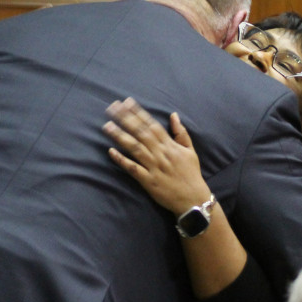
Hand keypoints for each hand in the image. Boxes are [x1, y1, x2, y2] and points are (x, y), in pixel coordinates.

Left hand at [103, 98, 211, 215]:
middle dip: (126, 119)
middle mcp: (160, 153)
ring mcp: (154, 167)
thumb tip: (173, 115)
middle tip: (113, 107)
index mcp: (170, 145)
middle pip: (141, 132)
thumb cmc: (191, 174)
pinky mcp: (148, 181)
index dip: (138, 113)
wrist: (194, 199)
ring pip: (135, 148)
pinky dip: (122, 160)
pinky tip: (111, 151)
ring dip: (120, 136)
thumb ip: (181, 133)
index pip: (151, 124)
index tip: (127, 102)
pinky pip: (133, 168)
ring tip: (107, 125)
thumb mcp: (190, 151)